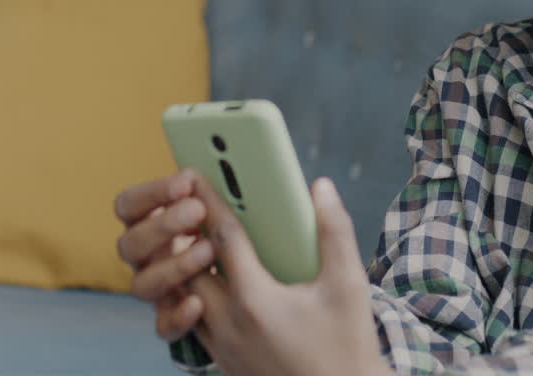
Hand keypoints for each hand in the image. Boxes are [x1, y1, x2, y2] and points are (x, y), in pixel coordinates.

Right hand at [114, 169, 217, 341]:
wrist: (241, 291)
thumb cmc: (221, 238)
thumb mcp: (212, 216)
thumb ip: (200, 199)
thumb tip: (195, 177)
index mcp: (145, 225)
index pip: (127, 206)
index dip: (150, 193)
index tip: (183, 184)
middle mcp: (142, 258)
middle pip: (129, 244)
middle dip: (162, 225)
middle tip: (196, 211)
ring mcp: (153, 291)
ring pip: (141, 285)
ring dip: (173, 266)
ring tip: (208, 250)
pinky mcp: (169, 322)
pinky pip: (163, 326)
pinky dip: (178, 316)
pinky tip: (198, 303)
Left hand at [186, 175, 394, 375]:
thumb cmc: (348, 346)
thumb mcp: (349, 285)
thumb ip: (334, 232)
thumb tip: (322, 189)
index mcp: (255, 300)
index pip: (223, 239)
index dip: (210, 202)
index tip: (198, 176)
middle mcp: (228, 325)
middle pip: (190, 266)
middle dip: (188, 232)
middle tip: (189, 203)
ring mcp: (221, 348)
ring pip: (184, 297)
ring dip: (184, 267)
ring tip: (193, 239)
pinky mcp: (223, 363)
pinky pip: (192, 322)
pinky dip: (192, 296)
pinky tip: (206, 283)